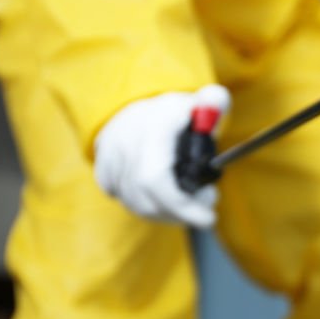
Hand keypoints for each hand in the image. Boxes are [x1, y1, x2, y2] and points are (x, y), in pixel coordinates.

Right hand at [95, 84, 230, 227]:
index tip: (208, 219)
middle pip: (145, 198)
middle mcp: (125, 140)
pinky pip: (119, 195)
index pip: (155, 178)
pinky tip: (162, 197)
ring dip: (164, 213)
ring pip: (133, 202)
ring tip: (187, 204)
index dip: (180, 205)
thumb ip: (215, 101)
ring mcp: (109, 153)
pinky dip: (143, 204)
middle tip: (204, 208)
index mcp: (153, 125)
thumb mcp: (202, 102)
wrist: (141, 100)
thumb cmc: (180, 110)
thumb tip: (218, 100)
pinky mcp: (101, 164)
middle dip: (179, 213)